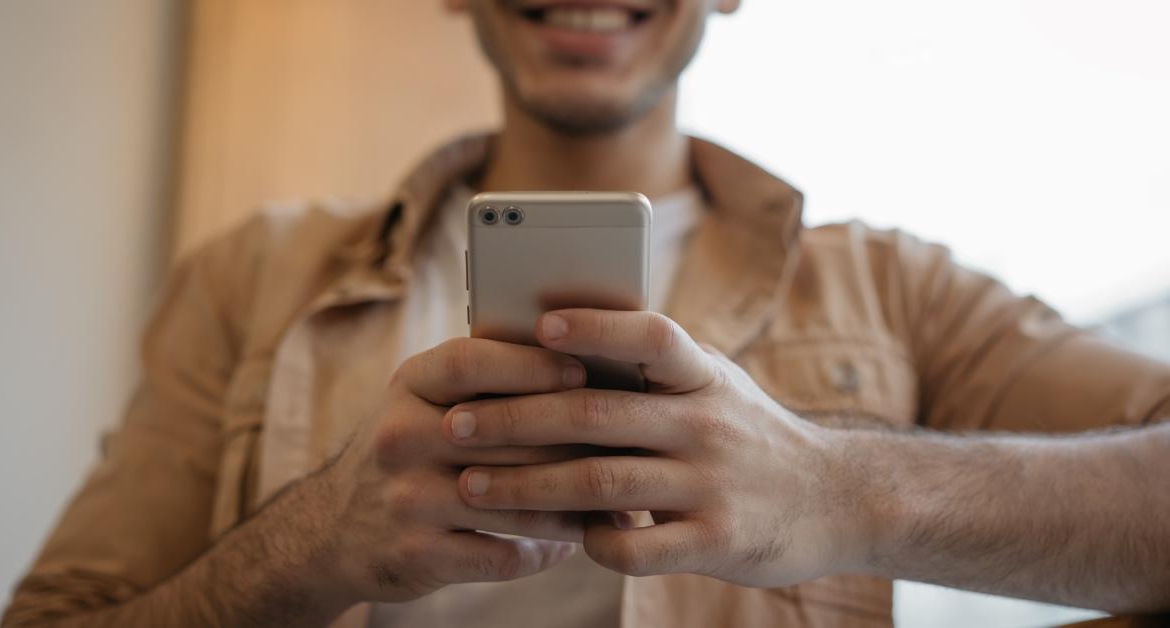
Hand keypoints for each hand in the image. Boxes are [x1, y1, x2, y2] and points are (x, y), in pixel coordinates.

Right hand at [320, 337, 598, 603]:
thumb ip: (484, 379)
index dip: (532, 365)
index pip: (472, 362)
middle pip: (507, 435)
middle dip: (575, 442)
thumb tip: (581, 359)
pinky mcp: (417, 555)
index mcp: (408, 385)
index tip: (585, 372)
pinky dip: (545, 550)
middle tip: (628, 446)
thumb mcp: (423, 400)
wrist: (332, 528)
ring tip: (617, 501)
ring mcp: (406, 499)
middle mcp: (400, 436)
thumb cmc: (409, 449)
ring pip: (515, 499)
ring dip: (574, 505)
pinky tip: (572, 543)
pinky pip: (503, 553)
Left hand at [440, 309, 866, 586]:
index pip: (650, 336)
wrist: (837, 499)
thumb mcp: (715, 385)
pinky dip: (589, 542)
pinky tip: (562, 537)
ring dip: (527, 486)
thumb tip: (555, 338)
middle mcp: (708, 424)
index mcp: (705, 376)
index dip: (594, 327)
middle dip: (515, 420)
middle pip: (597, 416)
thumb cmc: (749, 433)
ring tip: (471, 486)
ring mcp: (713, 485)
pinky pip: (635, 547)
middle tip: (454, 427)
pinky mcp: (717, 542)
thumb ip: (654, 368)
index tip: (535, 328)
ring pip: (601, 483)